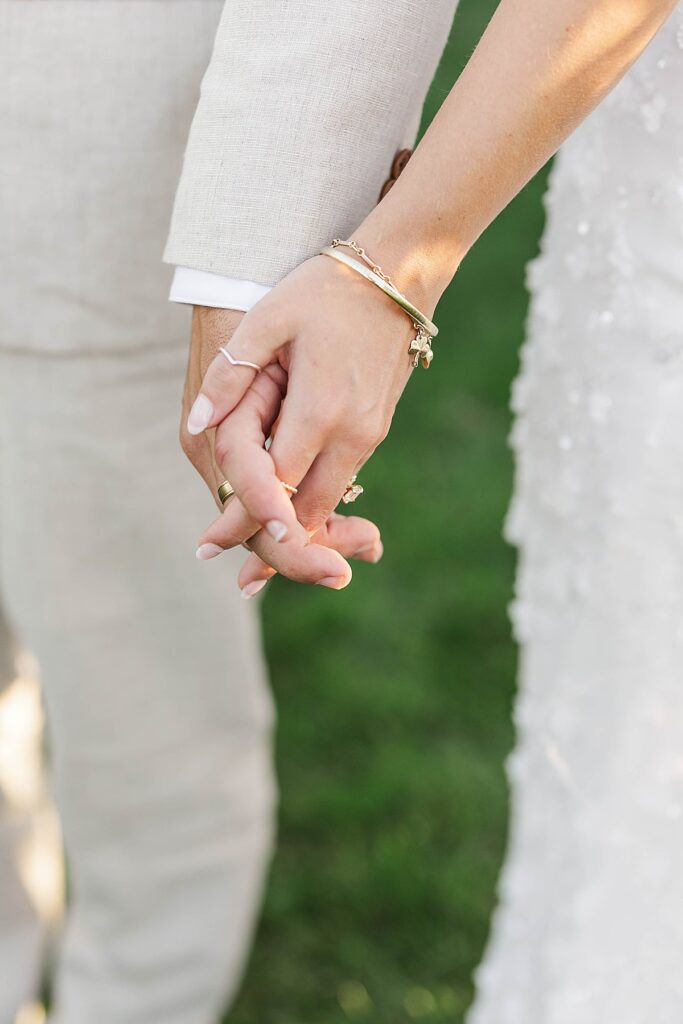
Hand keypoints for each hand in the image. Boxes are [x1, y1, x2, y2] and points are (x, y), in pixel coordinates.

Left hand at [181, 305, 383, 593]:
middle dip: (274, 545)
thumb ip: (230, 375)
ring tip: (262, 563)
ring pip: (330, 500)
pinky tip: (293, 514)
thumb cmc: (326, 289)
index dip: (242, 520)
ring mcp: (371, 433)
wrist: (400, 273)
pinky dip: (319, 505)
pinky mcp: (379, 428)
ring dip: (299, 530)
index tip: (211, 547)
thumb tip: (197, 425)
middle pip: (308, 509)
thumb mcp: (268, 320)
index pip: (275, 487)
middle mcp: (352, 433)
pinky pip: (343, 478)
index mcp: (321, 411)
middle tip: (241, 581)